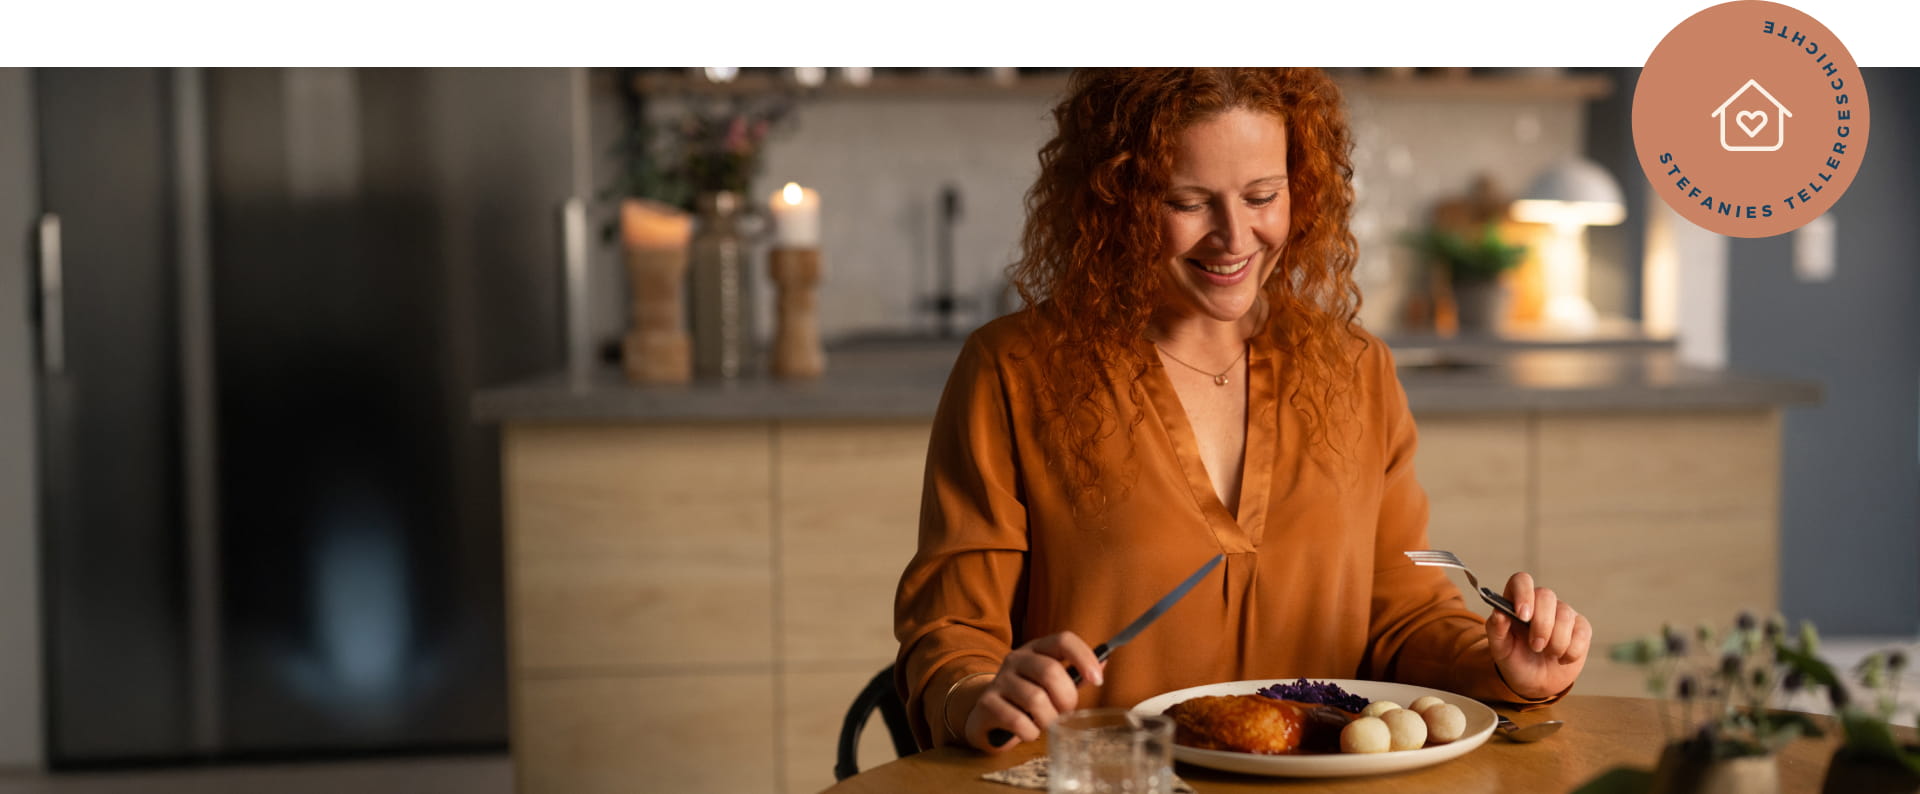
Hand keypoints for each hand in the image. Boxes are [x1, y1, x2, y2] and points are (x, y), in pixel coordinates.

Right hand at [958, 631, 1104, 750]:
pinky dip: (1030, 732)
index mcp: (1036, 649)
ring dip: (1049, 719)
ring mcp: (999, 680)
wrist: (986, 713)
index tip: (1098, 680)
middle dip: (1066, 699)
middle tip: (1066, 712)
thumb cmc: (1026, 698)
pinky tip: (1028, 731)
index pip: (1063, 640)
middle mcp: (1016, 659)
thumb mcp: (1050, 684)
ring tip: (1046, 723)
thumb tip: (1103, 662)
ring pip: (1036, 699)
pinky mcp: (987, 703)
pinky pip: (1018, 721)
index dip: (1084, 658)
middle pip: (1050, 671)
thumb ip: (1075, 675)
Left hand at [1487, 572, 1591, 699]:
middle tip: (1535, 646)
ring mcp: (1563, 613)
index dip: (1524, 593)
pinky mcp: (1581, 628)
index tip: (1523, 616)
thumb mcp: (1500, 648)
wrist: (1535, 682)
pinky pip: (1581, 633)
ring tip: (1547, 654)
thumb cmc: (1515, 660)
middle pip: (1546, 596)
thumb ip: (1496, 629)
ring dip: (1556, 642)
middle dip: (1542, 625)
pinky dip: (1571, 651)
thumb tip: (1499, 613)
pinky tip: (1561, 658)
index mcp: (1516, 601)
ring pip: (1565, 616)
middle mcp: (1541, 603)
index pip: (1522, 581)